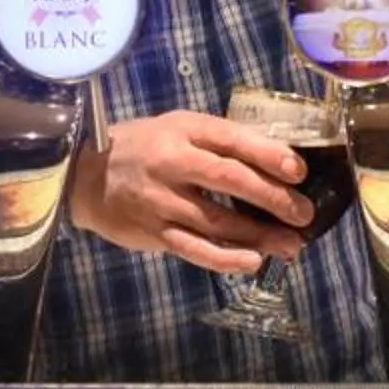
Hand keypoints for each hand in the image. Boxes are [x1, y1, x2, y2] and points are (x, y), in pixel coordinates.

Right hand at [66, 111, 312, 275]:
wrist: (85, 176)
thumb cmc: (144, 146)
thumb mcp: (178, 127)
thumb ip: (218, 140)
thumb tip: (274, 159)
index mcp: (184, 131)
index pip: (232, 140)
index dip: (269, 155)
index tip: (299, 171)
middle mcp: (173, 164)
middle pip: (230, 181)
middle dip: (273, 199)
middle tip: (303, 214)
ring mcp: (162, 201)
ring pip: (218, 222)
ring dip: (260, 236)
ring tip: (291, 245)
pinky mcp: (155, 232)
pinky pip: (196, 250)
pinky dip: (226, 259)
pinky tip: (252, 261)